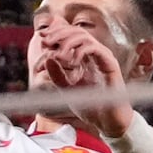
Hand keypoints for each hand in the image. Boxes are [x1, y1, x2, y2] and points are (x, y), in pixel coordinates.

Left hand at [34, 26, 136, 141]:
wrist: (107, 122)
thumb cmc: (90, 106)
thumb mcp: (67, 90)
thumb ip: (57, 75)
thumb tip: (47, 59)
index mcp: (85, 57)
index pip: (71, 35)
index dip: (56, 33)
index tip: (42, 37)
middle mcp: (94, 54)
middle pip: (77, 31)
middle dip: (59, 33)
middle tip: (47, 40)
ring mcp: (103, 57)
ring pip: (85, 37)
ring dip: (68, 41)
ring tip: (59, 54)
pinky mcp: (110, 64)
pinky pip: (96, 49)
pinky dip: (81, 51)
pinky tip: (72, 61)